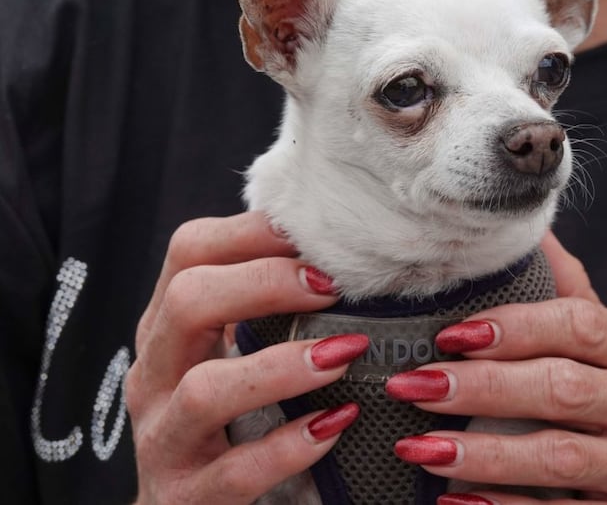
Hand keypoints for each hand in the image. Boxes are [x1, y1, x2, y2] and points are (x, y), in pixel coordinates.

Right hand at [125, 212, 363, 503]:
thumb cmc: (227, 419)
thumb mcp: (234, 352)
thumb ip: (269, 306)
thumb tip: (345, 250)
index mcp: (169, 326)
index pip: (189, 250)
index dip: (253, 233)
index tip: (317, 236)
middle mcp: (155, 374)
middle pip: (187, 303)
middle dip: (265, 285)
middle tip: (333, 286)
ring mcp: (164, 439)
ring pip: (204, 390)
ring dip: (281, 366)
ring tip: (343, 354)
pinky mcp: (187, 496)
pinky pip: (236, 470)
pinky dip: (291, 445)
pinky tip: (336, 424)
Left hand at [385, 231, 606, 503]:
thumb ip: (571, 295)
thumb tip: (528, 230)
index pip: (578, 325)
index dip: (513, 327)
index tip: (449, 334)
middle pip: (562, 389)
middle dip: (482, 387)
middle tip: (413, 386)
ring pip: (558, 456)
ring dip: (483, 453)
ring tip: (418, 448)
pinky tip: (455, 503)